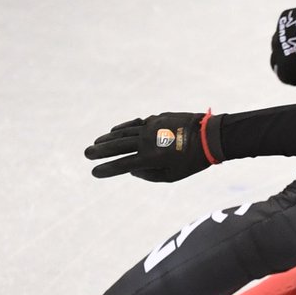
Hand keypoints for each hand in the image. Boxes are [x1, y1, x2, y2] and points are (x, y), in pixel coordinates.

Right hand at [85, 111, 219, 182]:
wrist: (209, 136)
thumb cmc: (193, 161)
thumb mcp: (172, 175)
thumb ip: (150, 175)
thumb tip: (132, 170)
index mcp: (151, 158)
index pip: (123, 165)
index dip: (107, 169)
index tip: (95, 172)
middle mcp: (147, 141)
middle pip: (118, 146)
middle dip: (101, 151)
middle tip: (86, 154)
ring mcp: (151, 127)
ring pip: (124, 132)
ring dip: (109, 138)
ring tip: (96, 142)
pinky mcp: (156, 119)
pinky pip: (135, 123)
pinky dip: (123, 127)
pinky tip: (114, 130)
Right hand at [270, 0, 295, 85]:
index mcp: (285, 65)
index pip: (283, 77)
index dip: (292, 80)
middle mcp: (277, 49)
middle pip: (275, 61)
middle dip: (283, 66)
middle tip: (293, 67)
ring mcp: (279, 33)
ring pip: (278, 44)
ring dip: (285, 49)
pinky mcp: (284, 19)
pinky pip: (284, 30)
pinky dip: (289, 34)